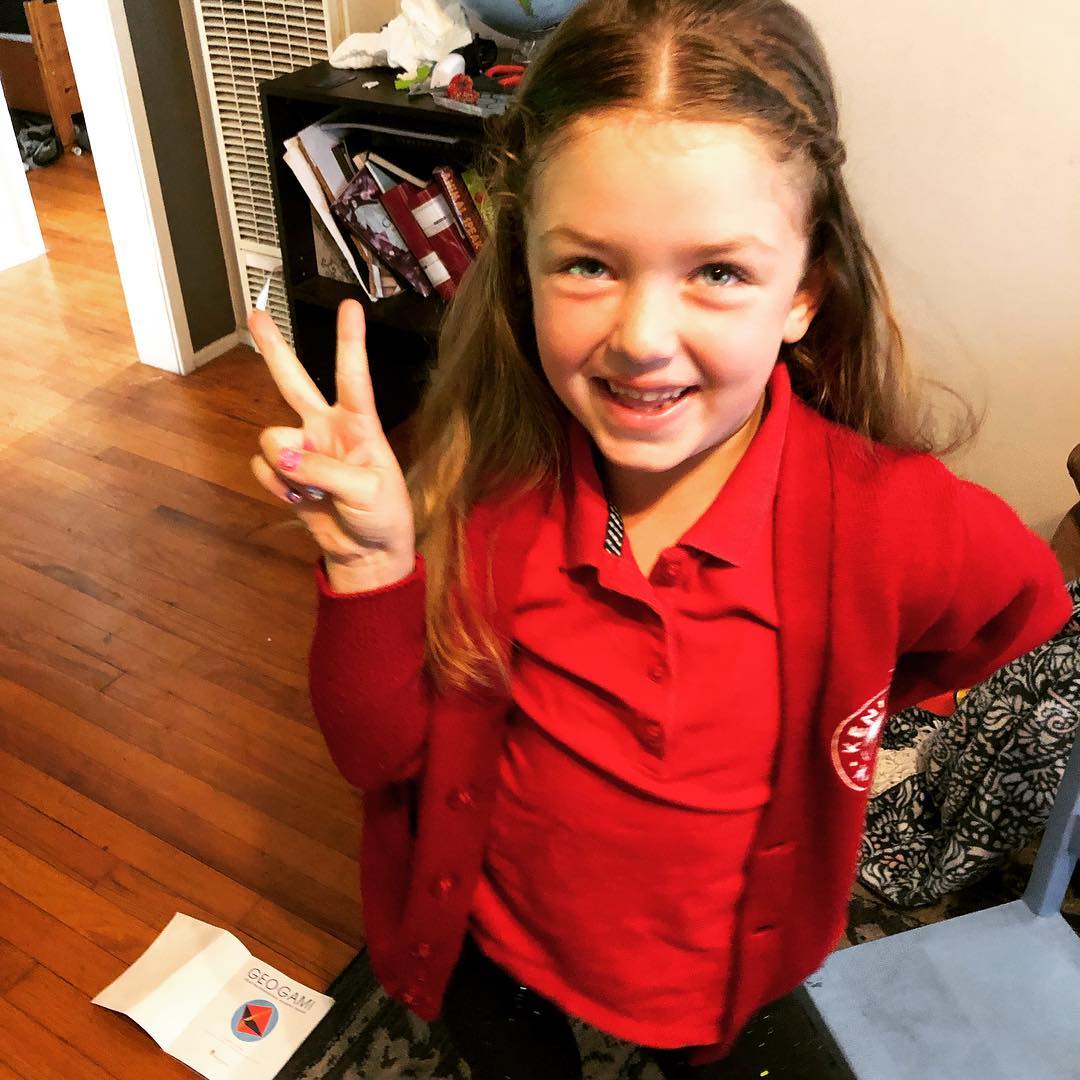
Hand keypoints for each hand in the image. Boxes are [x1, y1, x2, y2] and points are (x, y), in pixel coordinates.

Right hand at [249, 300, 415, 592]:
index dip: (350, 341)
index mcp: (359, 424)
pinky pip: (263, 469)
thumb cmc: (383, 514)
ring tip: (314, 491)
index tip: (350, 306)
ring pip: (271, 439)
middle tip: (256, 315)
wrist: (367, 552)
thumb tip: (279, 454)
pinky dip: (277, 488)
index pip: (353, 377)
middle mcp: (327, 428)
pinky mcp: (285, 474)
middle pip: (294, 380)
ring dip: (285, 468)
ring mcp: (303, 449)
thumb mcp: (367, 491)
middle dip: (274, 348)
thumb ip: (322, 470)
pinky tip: (302, 500)